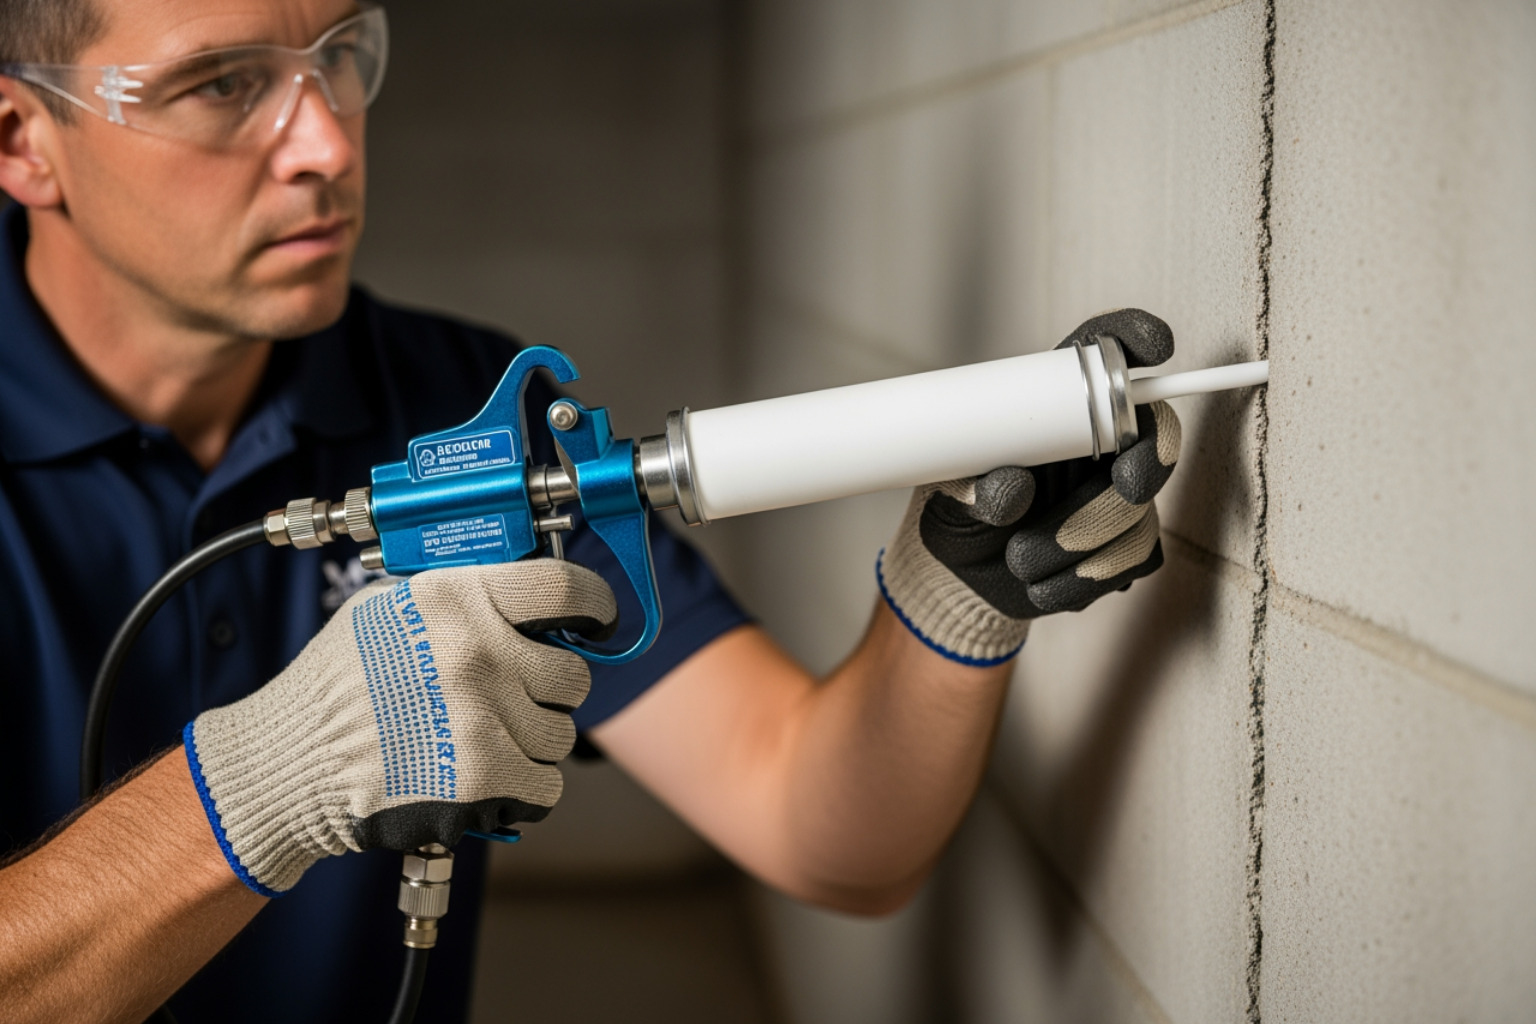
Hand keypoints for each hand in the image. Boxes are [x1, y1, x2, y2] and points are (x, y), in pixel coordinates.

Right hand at [184, 559, 616, 894]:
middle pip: (573, 674)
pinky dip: (523, 789)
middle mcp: (474, 650)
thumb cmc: (338, 686)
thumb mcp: (388, 608)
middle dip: (548, 693)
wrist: (291, 761)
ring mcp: (480, 713)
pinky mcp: (481, 774)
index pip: (563, 586)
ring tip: (478, 742)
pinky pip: (546, 783)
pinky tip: (484, 778)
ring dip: (531, 744)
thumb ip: (460, 596)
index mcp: (455, 598)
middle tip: (507, 702)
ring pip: (561, 733)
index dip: (594, 604)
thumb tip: (532, 596)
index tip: (597, 620)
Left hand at [878, 309, 1180, 664]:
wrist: (961, 580)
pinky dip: (1083, 577)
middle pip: (1155, 434)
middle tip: (1126, 483)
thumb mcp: (947, 490)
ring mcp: (1119, 496)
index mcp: (1055, 406)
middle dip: (1149, 460)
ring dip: (1080, 541)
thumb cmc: (959, 511)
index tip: (1153, 347)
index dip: (1134, 338)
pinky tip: (1041, 583)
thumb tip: (1010, 488)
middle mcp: (1097, 444)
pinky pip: (1134, 558)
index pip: (1102, 354)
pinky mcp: (1125, 547)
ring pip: (1139, 510)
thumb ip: (972, 487)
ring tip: (1020, 560)